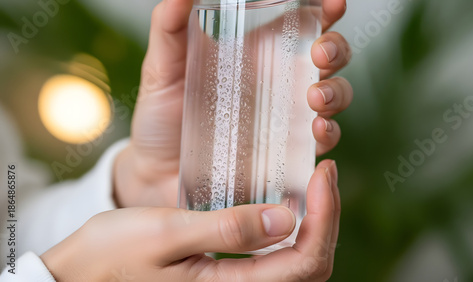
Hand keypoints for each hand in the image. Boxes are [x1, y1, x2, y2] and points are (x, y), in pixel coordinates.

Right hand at [41, 160, 339, 281]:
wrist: (81, 276)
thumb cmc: (112, 255)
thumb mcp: (166, 233)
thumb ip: (226, 230)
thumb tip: (286, 220)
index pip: (306, 261)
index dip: (325, 216)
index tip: (323, 172)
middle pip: (311, 265)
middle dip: (326, 218)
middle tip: (324, 173)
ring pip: (298, 264)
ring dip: (314, 223)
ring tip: (311, 184)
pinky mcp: (226, 278)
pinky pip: (275, 260)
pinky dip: (291, 231)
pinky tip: (284, 203)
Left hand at [114, 0, 351, 207]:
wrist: (155, 173)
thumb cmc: (161, 117)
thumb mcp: (162, 68)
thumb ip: (169, 27)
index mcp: (255, 55)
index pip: (300, 25)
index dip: (323, 11)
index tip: (331, 3)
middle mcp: (277, 85)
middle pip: (327, 59)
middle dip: (336, 49)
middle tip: (321, 53)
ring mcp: (284, 120)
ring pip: (333, 98)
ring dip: (336, 92)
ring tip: (315, 99)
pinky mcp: (284, 155)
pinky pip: (319, 143)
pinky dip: (328, 135)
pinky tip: (317, 132)